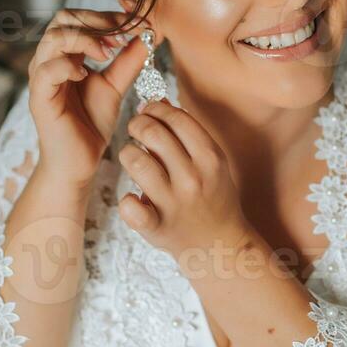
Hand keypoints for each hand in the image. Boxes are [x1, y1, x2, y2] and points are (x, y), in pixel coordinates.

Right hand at [28, 8, 156, 189]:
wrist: (78, 162)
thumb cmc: (91, 124)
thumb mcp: (116, 86)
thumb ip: (128, 61)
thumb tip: (148, 34)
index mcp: (66, 54)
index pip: (80, 18)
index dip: (108, 16)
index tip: (137, 23)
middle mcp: (50, 60)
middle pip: (64, 19)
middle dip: (96, 20)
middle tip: (122, 34)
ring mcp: (42, 77)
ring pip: (54, 37)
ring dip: (86, 38)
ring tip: (107, 53)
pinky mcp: (39, 98)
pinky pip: (47, 70)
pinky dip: (68, 65)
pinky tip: (86, 73)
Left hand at [117, 98, 249, 264]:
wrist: (220, 246)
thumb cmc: (213, 196)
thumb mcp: (211, 161)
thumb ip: (187, 131)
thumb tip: (158, 100)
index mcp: (210, 158)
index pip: (177, 118)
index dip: (156, 108)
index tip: (148, 110)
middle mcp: (193, 178)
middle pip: (153, 133)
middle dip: (137, 124)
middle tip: (135, 128)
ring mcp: (174, 204)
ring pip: (136, 162)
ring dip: (128, 153)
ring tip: (132, 156)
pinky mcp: (157, 228)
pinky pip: (129, 206)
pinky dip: (126, 201)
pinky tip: (133, 197)